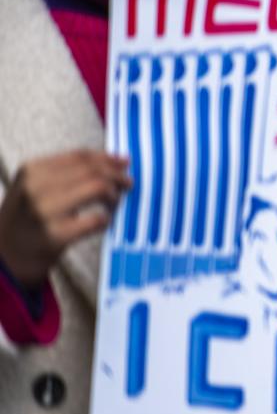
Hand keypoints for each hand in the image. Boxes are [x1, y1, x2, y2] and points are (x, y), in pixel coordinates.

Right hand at [0, 150, 129, 286]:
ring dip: (114, 195)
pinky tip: (103, 222)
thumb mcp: (35, 187)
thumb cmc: (26, 219)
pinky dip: (107, 219)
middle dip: (116, 176)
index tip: (124, 163)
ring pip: (97, 188)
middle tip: (127, 184)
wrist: (5, 257)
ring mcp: (45, 211)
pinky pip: (97, 219)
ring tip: (114, 202)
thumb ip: (69, 172)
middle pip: (92, 170)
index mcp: (32, 170)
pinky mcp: (56, 235)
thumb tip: (117, 161)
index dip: (107, 158)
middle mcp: (36, 187)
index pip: (80, 156)